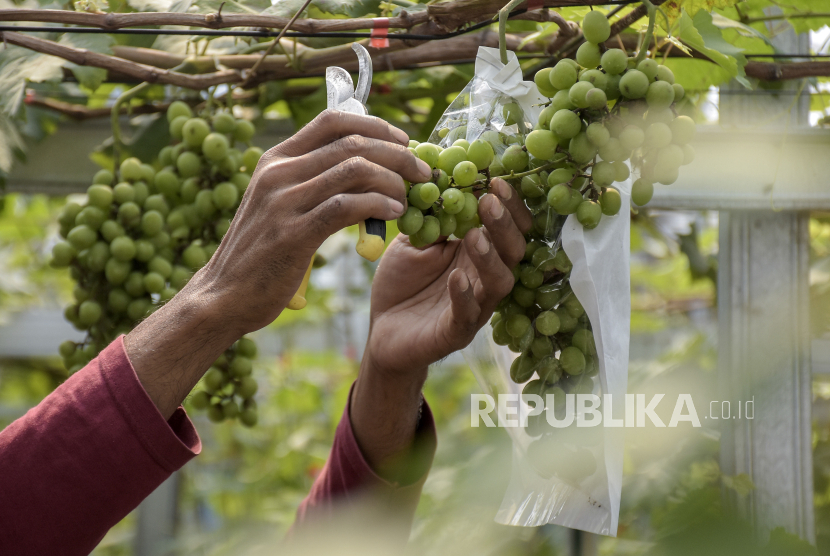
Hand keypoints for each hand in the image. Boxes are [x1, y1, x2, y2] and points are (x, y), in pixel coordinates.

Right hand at [125, 110, 430, 418]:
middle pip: (352, 142)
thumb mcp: (280, 206)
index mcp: (276, 159)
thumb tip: (364, 172)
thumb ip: (312, 184)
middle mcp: (278, 172)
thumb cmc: (261, 254)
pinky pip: (346, 206)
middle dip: (397, 153)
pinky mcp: (293, 233)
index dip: (376, 125)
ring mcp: (283, 201)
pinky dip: (378, 205)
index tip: (403, 142)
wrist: (223, 296)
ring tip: (410, 197)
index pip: (332, 121)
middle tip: (422, 171)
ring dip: (393, 180)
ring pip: (354, 169)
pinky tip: (394, 214)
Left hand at [364, 178, 531, 376]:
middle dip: (504, 225)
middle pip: (513, 251)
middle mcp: (484, 278)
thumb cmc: (402, 282)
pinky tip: (455, 278)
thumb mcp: (413, 242)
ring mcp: (475, 307)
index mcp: (478, 253)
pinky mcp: (456, 332)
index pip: (507, 227)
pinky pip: (468, 315)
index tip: (495, 180)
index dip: (508, 205)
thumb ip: (431, 219)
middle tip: (489, 201)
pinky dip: (464, 296)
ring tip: (474, 236)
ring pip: (499, 283)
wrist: (383, 328)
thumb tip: (443, 183)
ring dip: (490, 258)